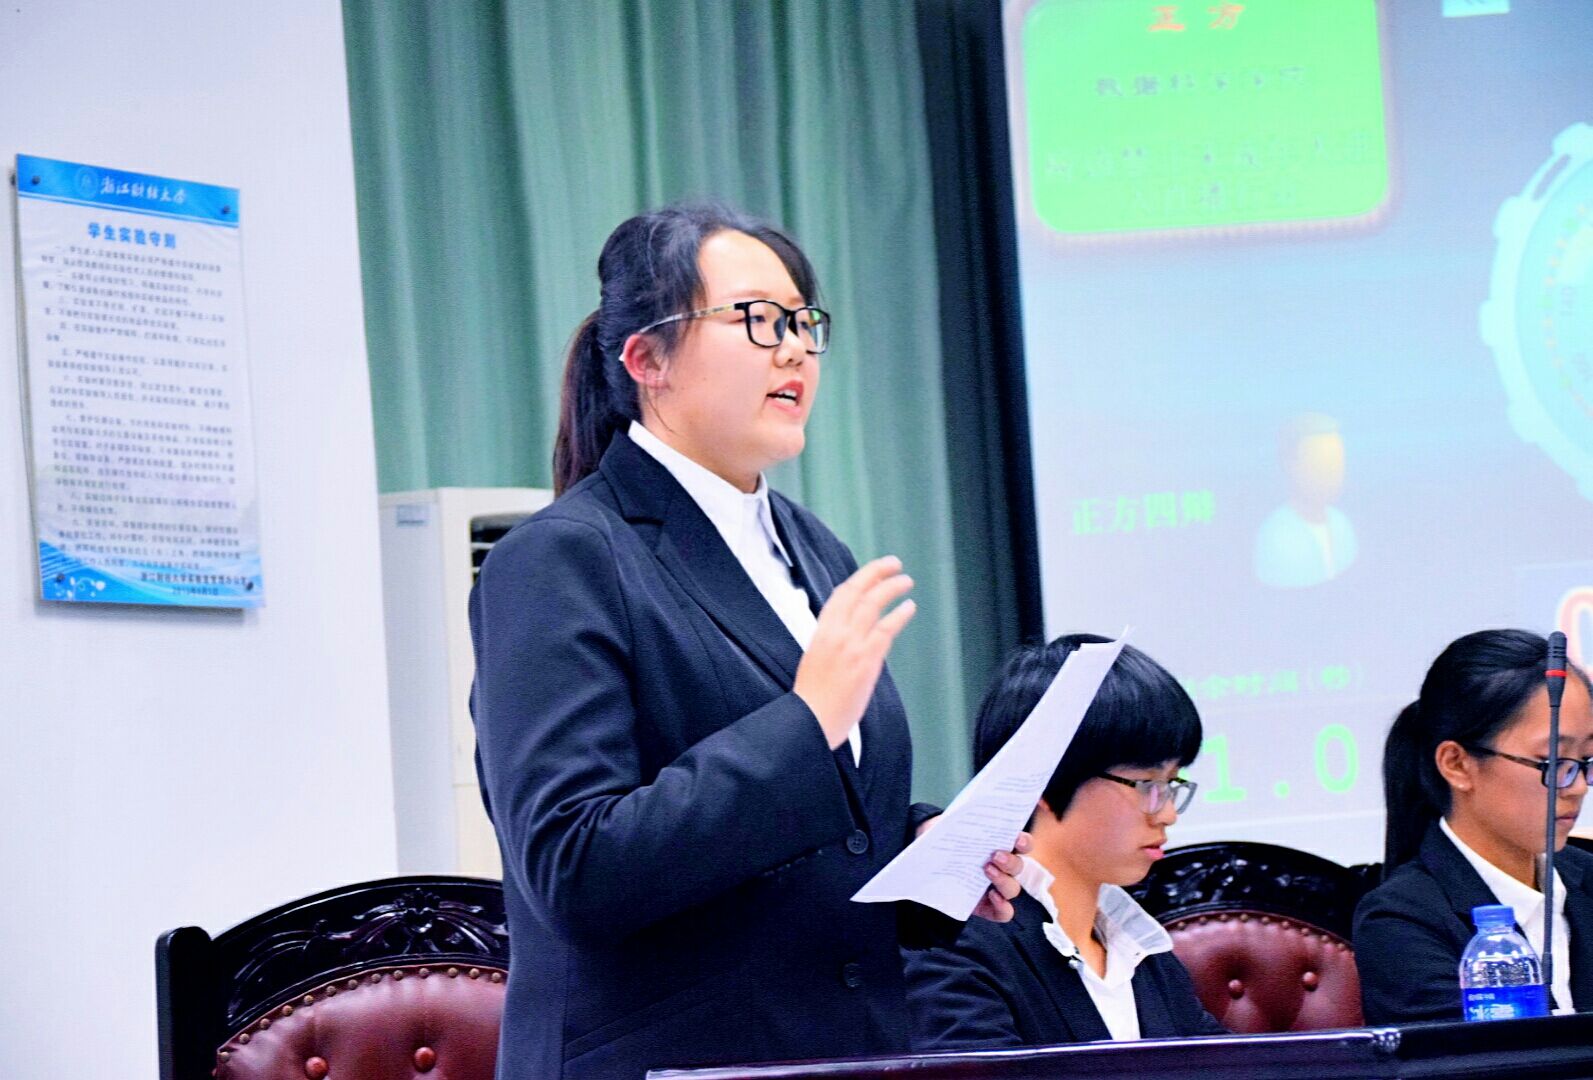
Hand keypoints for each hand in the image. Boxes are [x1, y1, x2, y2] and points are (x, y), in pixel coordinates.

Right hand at [794, 556, 915, 748]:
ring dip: (891, 588)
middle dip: (876, 573)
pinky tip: (909, 606)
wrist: (810, 722)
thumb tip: (855, 637)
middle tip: (894, 563)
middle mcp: (835, 633)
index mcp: (820, 633)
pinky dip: (899, 615)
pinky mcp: (866, 660)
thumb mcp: (816, 661)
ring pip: (872, 604)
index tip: (872, 572)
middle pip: (858, 592)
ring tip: (905, 580)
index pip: (840, 596)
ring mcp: (851, 645)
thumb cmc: (812, 700)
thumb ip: (833, 645)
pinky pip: (885, 629)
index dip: (859, 579)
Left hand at [915, 818, 1031, 922]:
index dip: (1024, 842)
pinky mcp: (987, 906)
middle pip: (1019, 866)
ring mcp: (995, 888)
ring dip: (1004, 881)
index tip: (1017, 840)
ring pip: (1013, 889)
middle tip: (995, 856)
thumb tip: (960, 815)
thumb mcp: (947, 827)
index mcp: (999, 845)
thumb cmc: (943, 841)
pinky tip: (993, 897)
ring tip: (987, 871)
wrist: (927, 863)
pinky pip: (1004, 912)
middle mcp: (1002, 867)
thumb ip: (956, 821)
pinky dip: (1003, 907)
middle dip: (1010, 862)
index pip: (1022, 843)